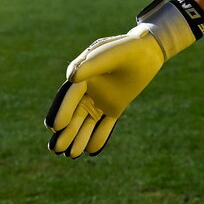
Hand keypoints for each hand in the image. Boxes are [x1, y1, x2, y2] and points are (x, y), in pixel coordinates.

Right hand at [45, 24, 165, 157]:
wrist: (148, 51)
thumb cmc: (129, 48)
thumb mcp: (112, 53)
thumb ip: (93, 64)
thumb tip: (71, 77)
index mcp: (83, 75)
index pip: (70, 96)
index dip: (62, 111)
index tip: (55, 127)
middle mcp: (88, 89)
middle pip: (74, 113)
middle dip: (66, 131)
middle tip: (56, 149)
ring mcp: (101, 99)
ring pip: (87, 122)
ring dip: (79, 138)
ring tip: (72, 155)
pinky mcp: (114, 107)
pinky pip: (105, 125)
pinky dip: (99, 137)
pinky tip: (91, 152)